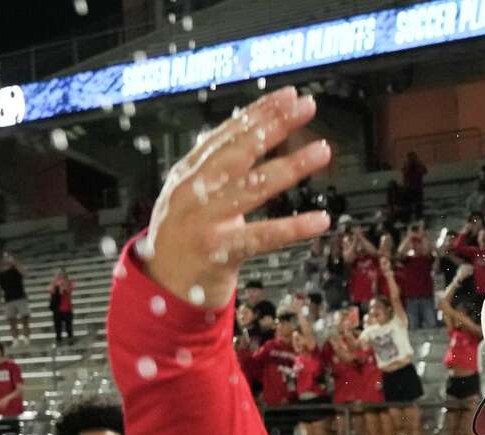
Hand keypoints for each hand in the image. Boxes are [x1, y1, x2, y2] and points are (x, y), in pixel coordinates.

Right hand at [140, 88, 332, 306]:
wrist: (161, 288)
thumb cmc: (185, 238)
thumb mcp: (192, 197)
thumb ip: (217, 169)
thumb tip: (251, 133)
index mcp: (188, 173)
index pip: (227, 134)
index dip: (258, 113)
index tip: (288, 97)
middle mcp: (193, 191)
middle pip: (239, 151)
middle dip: (274, 126)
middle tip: (306, 107)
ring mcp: (204, 221)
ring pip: (254, 187)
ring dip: (291, 166)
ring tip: (322, 150)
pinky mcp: (219, 252)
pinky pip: (262, 236)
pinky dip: (293, 228)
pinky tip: (320, 219)